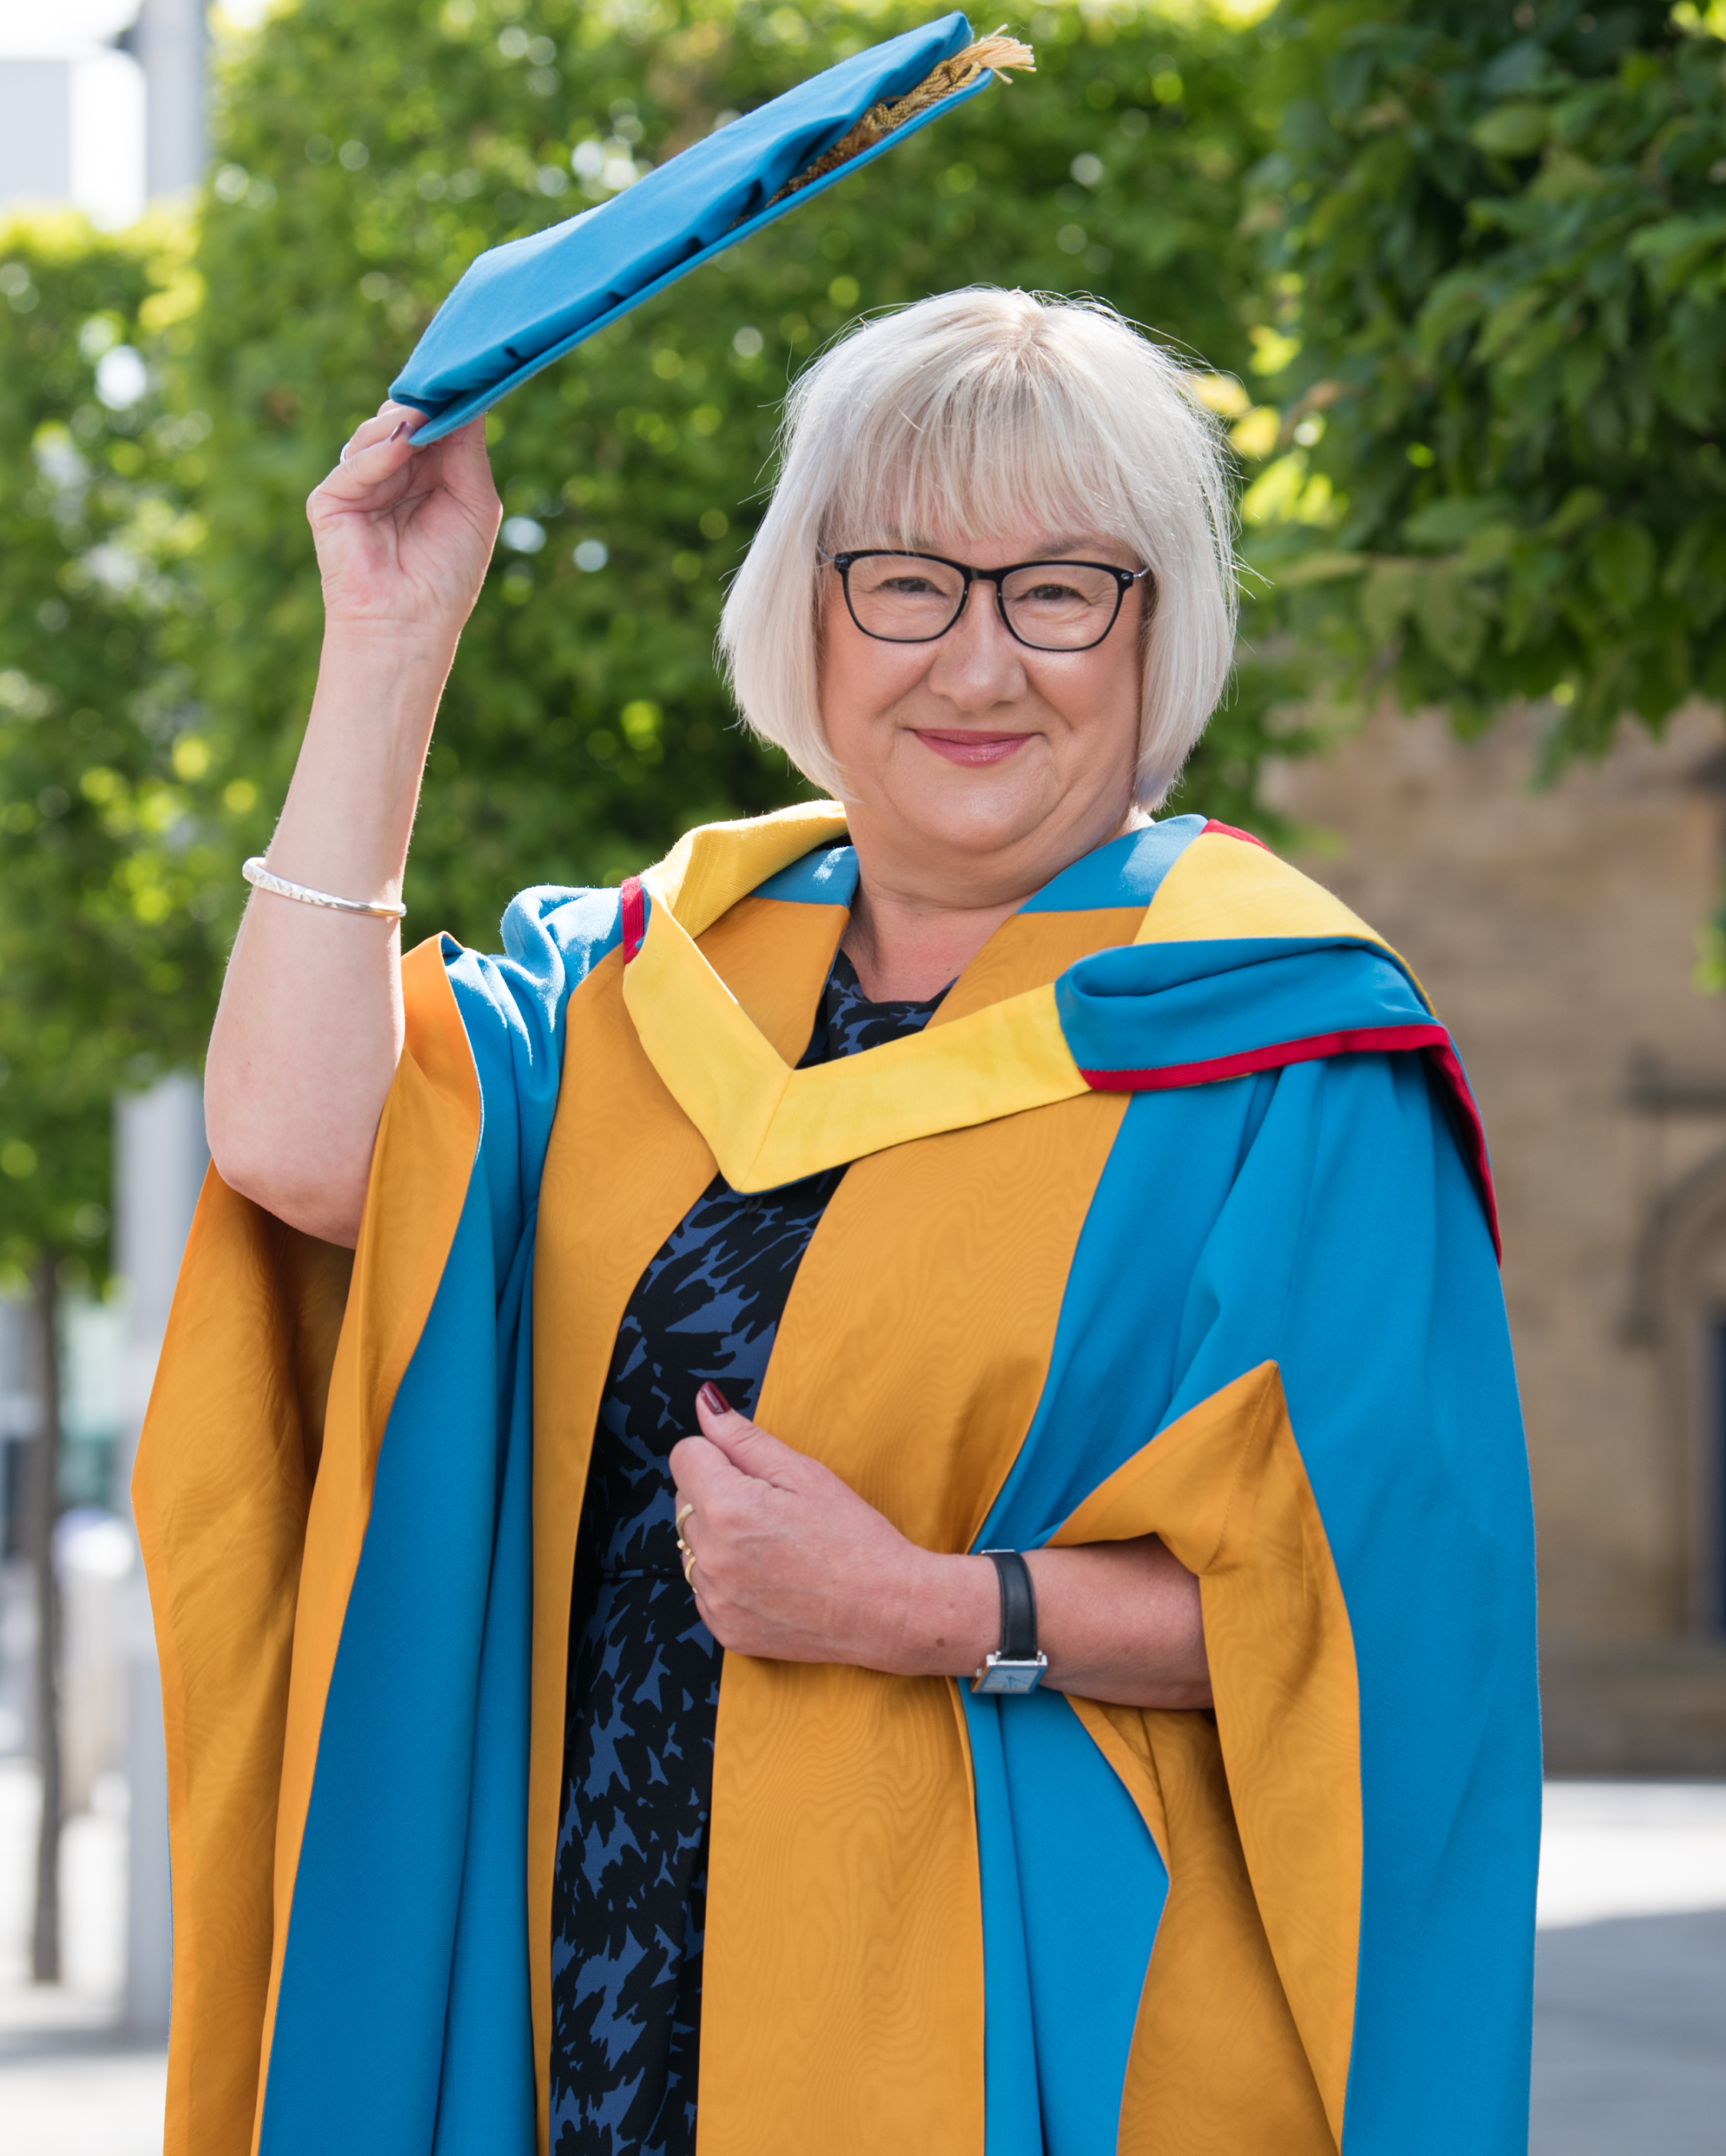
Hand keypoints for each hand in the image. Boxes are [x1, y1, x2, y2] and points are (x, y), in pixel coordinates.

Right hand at [307, 399, 501, 640]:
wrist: (412, 624)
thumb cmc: (448, 573)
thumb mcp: (475, 502)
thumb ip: (467, 450)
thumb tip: (467, 397)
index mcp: (427, 473)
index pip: (434, 423)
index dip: (447, 400)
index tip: (466, 373)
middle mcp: (392, 472)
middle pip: (404, 417)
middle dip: (425, 404)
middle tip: (446, 388)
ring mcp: (359, 483)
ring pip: (377, 431)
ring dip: (403, 423)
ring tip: (424, 419)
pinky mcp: (330, 499)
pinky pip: (354, 464)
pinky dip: (378, 453)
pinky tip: (400, 443)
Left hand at [669, 1386, 985, 1674]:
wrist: (887, 1611)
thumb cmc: (853, 1537)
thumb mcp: (804, 1473)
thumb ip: (743, 1436)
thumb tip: (704, 1402)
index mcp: (728, 1508)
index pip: (684, 1455)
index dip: (719, 1454)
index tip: (753, 1471)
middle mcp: (711, 1557)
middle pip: (684, 1500)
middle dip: (716, 1493)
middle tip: (771, 1508)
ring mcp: (714, 1599)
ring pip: (691, 1545)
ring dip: (718, 1537)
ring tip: (772, 1545)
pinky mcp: (723, 1628)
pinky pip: (704, 1587)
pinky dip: (727, 1577)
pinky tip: (769, 1576)